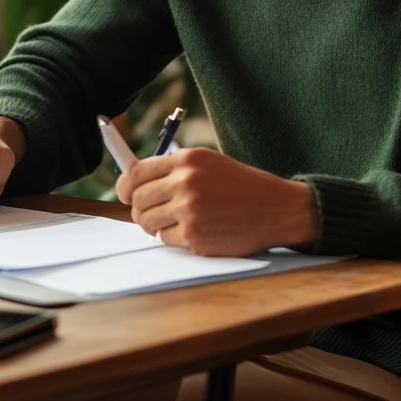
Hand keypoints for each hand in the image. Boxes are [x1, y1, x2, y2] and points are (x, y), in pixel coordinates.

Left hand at [115, 147, 318, 256]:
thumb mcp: (208, 162)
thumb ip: (172, 168)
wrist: (276, 208)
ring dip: (155, 225)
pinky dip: (174, 238)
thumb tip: (134, 180)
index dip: (124, 185)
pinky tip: (194, 231)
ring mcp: (189, 211)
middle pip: (137, 200)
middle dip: (139, 208)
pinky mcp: (195, 237)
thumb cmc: (240, 185)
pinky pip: (165, 239)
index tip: (124, 193)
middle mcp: (185, 183)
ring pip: (147, 222)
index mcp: (186, 160)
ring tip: (174, 221)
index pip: (135, 173)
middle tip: (151, 212)